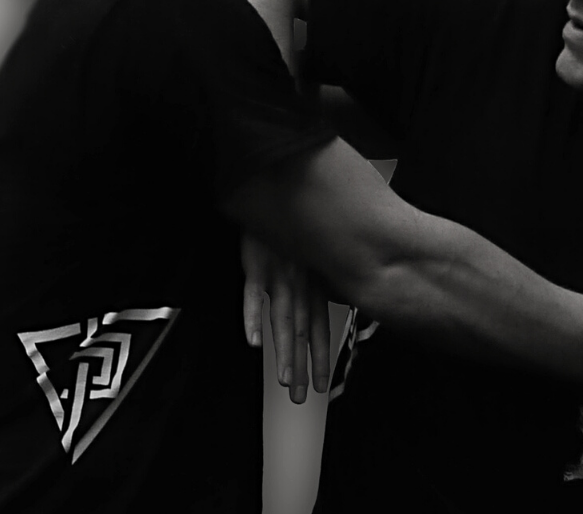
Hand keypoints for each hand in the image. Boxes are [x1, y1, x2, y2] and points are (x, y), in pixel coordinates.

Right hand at [241, 234, 330, 403]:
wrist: (279, 187)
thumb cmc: (297, 222)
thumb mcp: (314, 250)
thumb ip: (319, 279)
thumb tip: (329, 299)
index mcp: (312, 284)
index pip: (317, 328)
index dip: (319, 357)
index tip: (319, 385)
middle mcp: (298, 284)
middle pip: (300, 332)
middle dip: (301, 365)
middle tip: (301, 395)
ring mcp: (278, 275)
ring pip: (282, 321)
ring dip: (284, 352)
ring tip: (284, 380)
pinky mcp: (256, 263)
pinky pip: (253, 294)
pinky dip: (253, 318)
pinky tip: (254, 341)